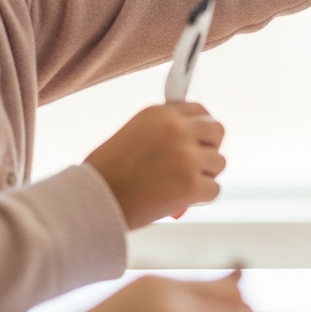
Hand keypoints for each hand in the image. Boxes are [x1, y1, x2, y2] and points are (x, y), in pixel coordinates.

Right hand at [86, 102, 225, 228]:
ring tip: (177, 184)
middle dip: (210, 148)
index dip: (200, 128)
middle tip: (195, 164)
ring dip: (204, 176)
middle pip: (217, 131)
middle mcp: (177, 129)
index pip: (200, 110)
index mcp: (160, 113)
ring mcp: (187, 157)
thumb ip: (165, 131)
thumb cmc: (108, 173)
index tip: (196, 140)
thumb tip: (198, 141)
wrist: (91, 201)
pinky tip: (179, 200)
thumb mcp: (134, 134)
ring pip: (219, 163)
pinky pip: (214, 189)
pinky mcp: (192, 185)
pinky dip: (200, 198)